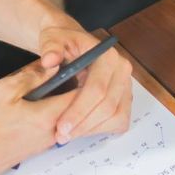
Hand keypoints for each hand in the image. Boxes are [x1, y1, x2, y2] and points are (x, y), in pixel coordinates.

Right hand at [0, 63, 70, 174]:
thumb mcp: (5, 90)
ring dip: (59, 101)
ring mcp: (46, 143)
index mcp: (48, 116)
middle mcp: (53, 132)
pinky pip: (52, 126)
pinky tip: (33, 104)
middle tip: (61, 71)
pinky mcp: (37, 148)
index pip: (79, 95)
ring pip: (63, 117)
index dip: (81, 77)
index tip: (77, 65)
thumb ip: (32, 77)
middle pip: (74, 107)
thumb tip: (51, 67)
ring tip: (45, 85)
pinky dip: (49, 113)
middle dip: (71, 88)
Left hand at [35, 25, 132, 143]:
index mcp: (107, 56)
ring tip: (68, 135)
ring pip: (115, 116)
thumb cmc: (63, 42)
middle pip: (107, 106)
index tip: (61, 126)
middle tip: (61, 135)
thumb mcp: (52, 39)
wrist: (70, 43)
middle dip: (83, 124)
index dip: (79, 110)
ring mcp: (125, 86)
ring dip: (91, 130)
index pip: (97, 88)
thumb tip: (50, 60)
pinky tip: (81, 130)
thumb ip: (50, 48)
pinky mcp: (124, 98)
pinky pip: (119, 121)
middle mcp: (121, 71)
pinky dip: (101, 129)